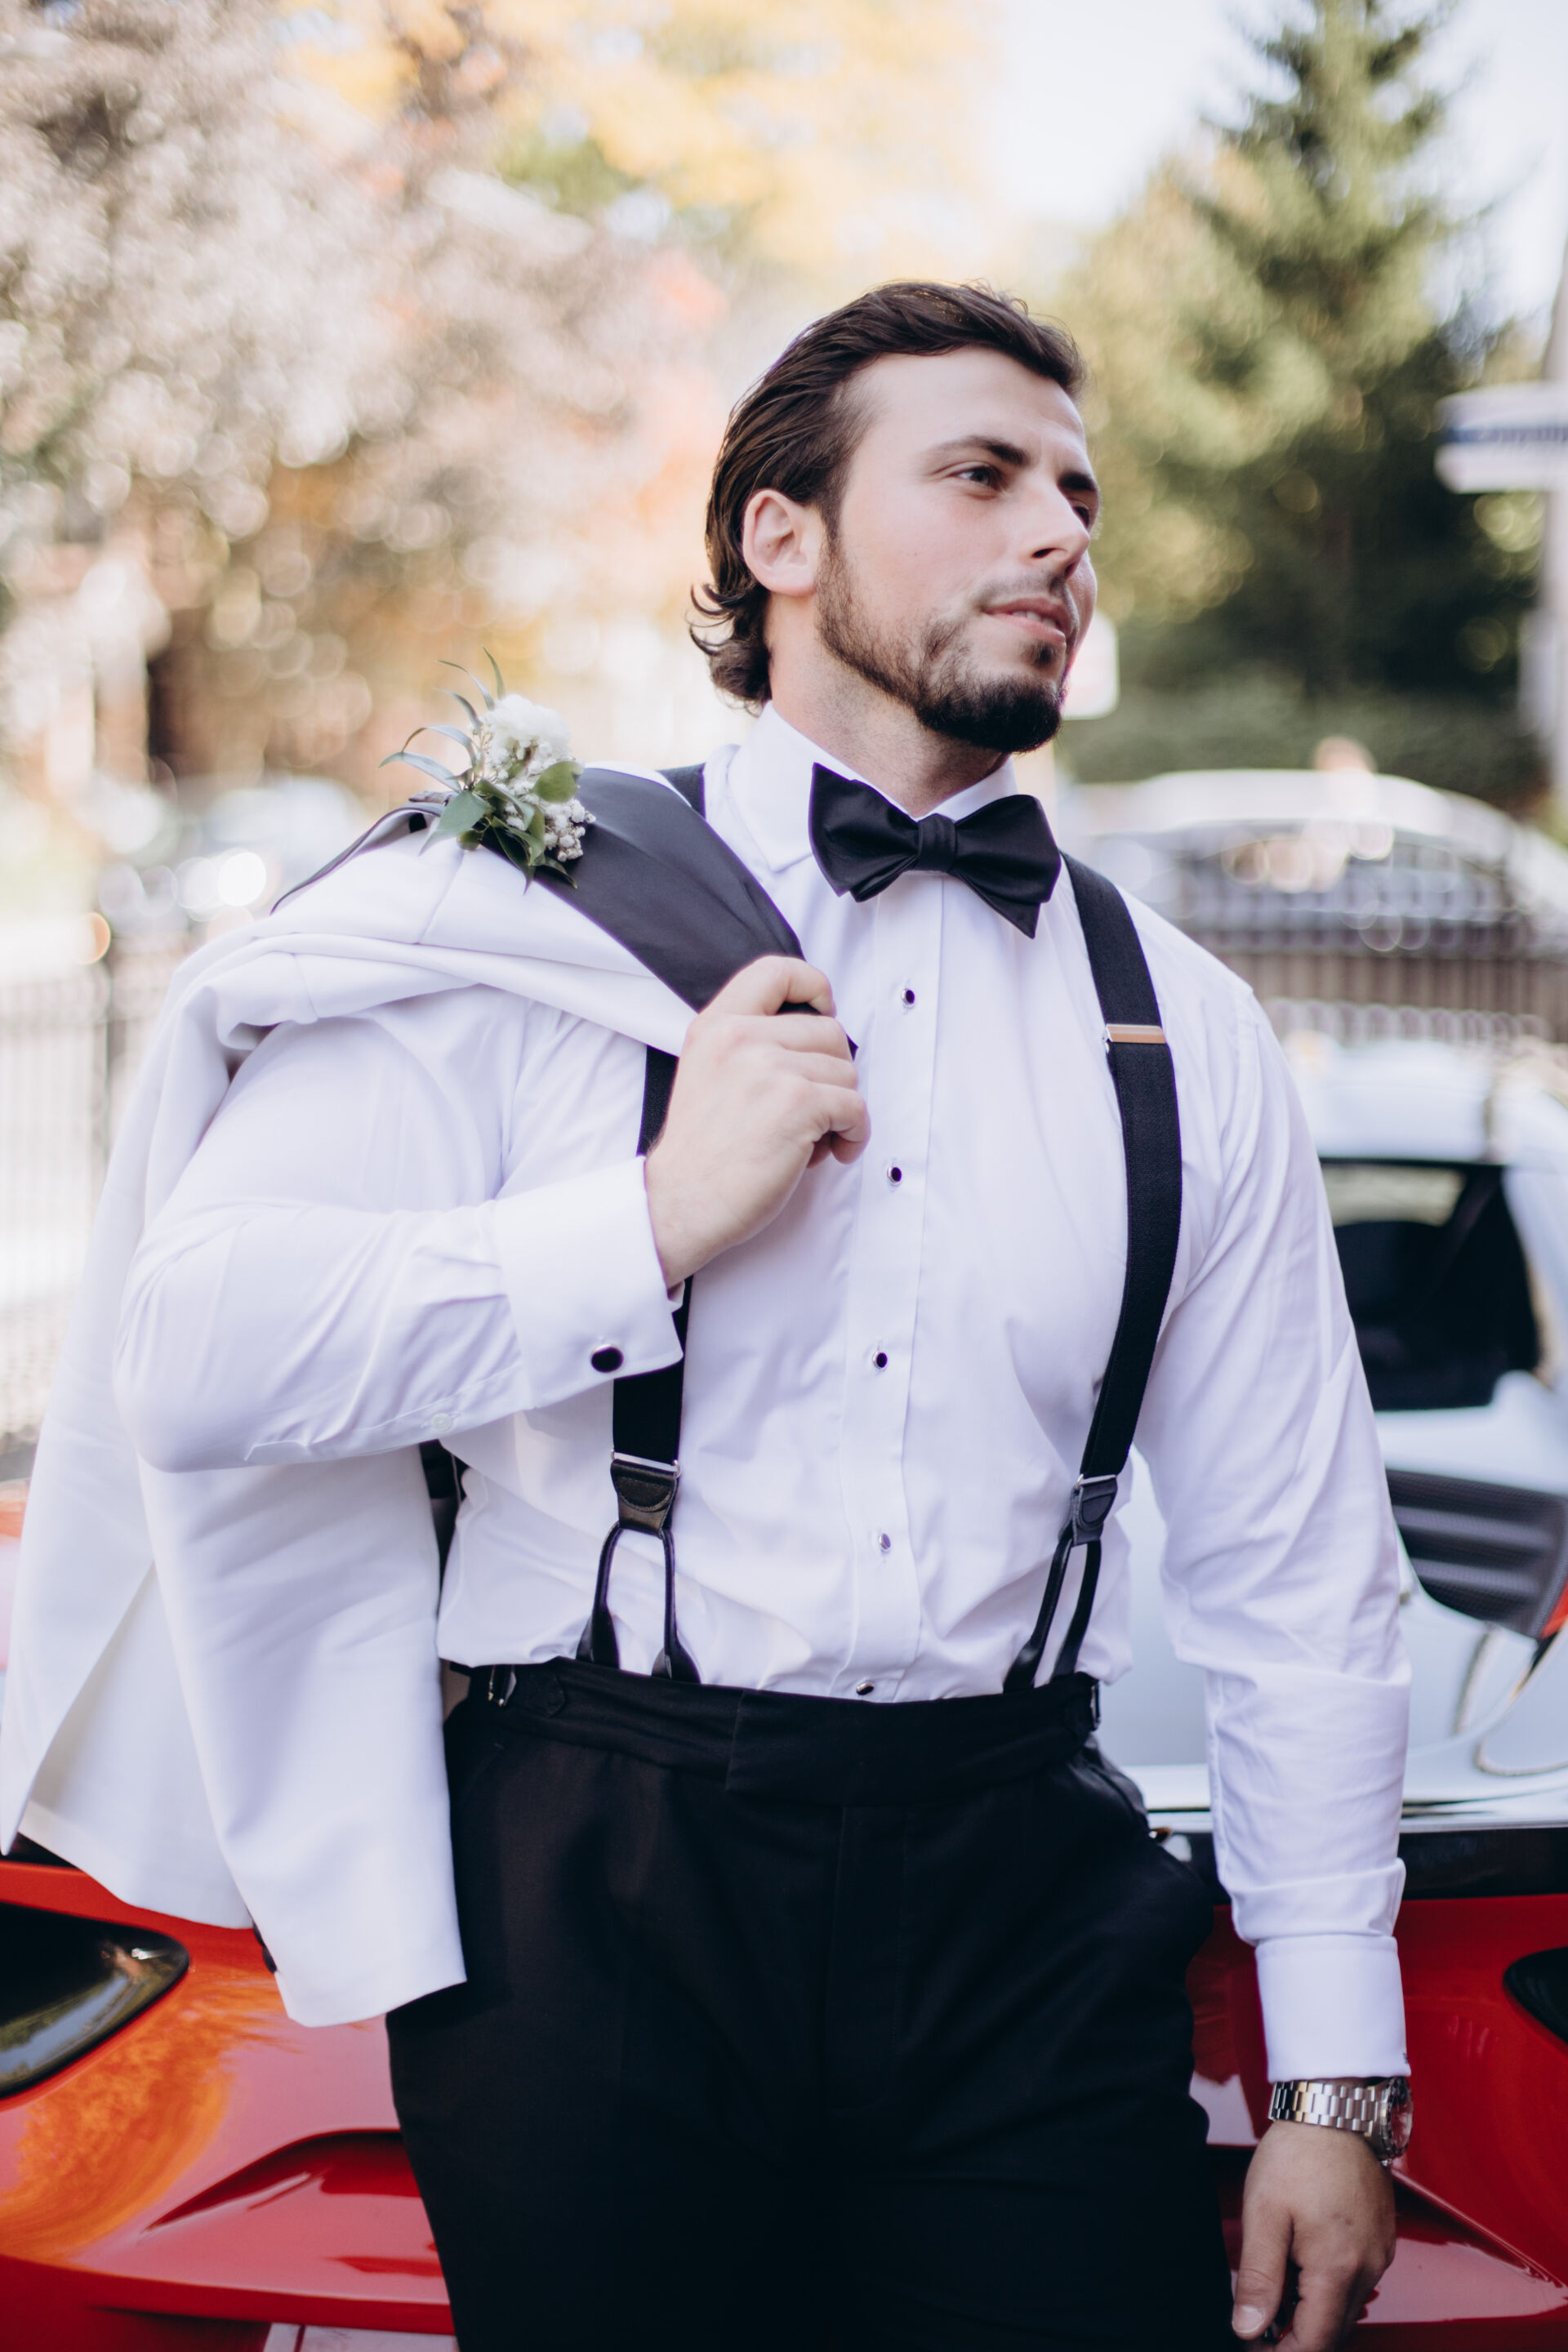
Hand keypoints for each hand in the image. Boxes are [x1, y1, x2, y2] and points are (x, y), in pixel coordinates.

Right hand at [644, 956, 868, 1284]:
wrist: (680, 1202)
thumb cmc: (701, 1152)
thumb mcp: (706, 1071)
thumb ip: (748, 1043)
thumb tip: (815, 1039)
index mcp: (717, 1025)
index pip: (776, 970)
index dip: (813, 985)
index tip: (824, 1011)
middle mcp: (741, 1037)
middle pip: (829, 1031)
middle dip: (833, 1074)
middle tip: (811, 1111)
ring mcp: (770, 1068)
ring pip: (847, 1073)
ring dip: (840, 1111)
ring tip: (809, 1139)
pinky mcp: (797, 1103)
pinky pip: (856, 1108)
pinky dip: (855, 1135)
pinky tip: (832, 1152)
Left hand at [1233, 2120, 1395, 2347]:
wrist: (1336, 2108)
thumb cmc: (1298, 2153)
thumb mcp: (1264, 2214)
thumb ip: (1258, 2277)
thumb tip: (1247, 2329)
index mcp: (1338, 2268)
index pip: (1315, 2343)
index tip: (1252, 2343)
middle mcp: (1368, 2269)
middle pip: (1333, 2331)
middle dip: (1296, 2337)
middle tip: (1256, 2321)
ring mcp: (1379, 2254)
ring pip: (1346, 2308)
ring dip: (1312, 2312)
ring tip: (1274, 2287)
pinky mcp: (1381, 2240)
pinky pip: (1357, 2282)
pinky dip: (1328, 2287)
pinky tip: (1300, 2264)